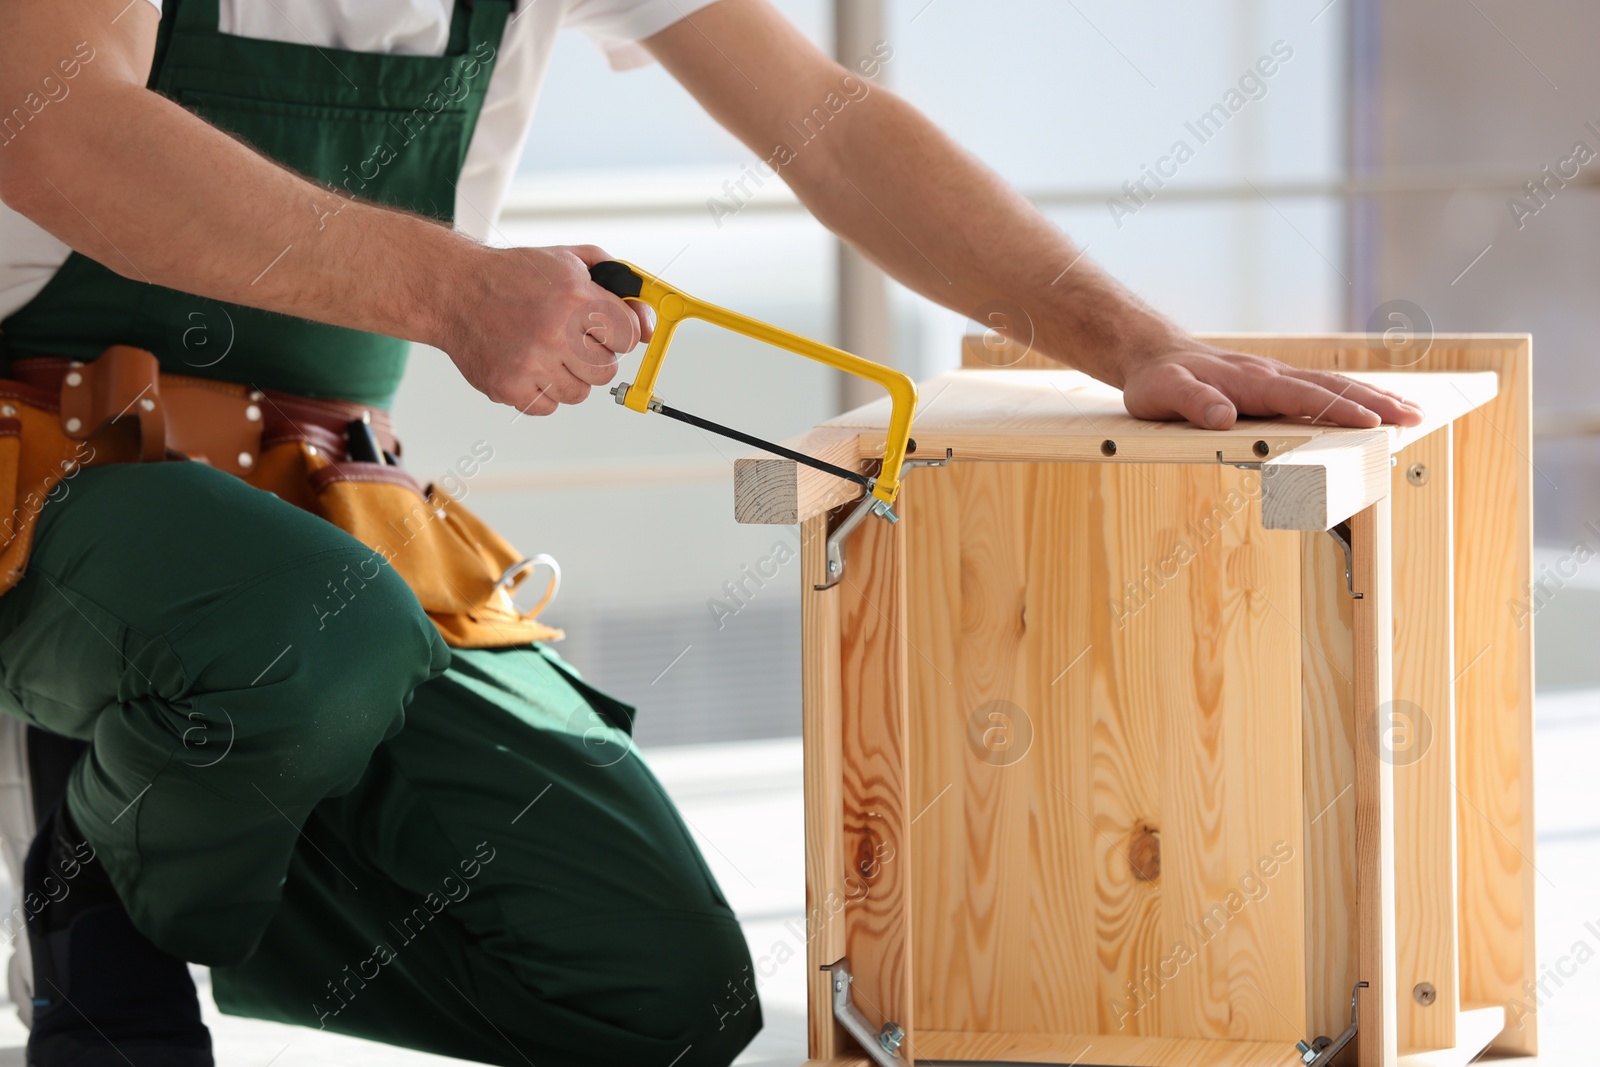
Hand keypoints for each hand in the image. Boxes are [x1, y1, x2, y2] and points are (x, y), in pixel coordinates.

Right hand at [438, 244, 653, 414]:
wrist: (454, 290)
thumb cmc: (514, 276)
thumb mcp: (568, 261)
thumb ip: (616, 283)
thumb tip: (648, 325)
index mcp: (575, 298)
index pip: (628, 337)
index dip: (616, 334)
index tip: (600, 330)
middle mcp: (555, 332)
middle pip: (607, 371)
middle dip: (593, 358)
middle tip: (569, 341)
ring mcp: (531, 363)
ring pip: (580, 393)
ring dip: (568, 377)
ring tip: (546, 353)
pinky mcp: (509, 387)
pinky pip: (548, 408)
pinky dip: (541, 392)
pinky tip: (527, 366)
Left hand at [1119, 339, 1424, 429]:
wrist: (1155, 355)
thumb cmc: (1158, 379)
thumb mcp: (1162, 394)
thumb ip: (1192, 403)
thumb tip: (1224, 416)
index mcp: (1250, 382)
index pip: (1302, 396)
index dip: (1337, 410)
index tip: (1372, 422)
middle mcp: (1270, 375)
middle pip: (1331, 387)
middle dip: (1375, 402)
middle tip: (1414, 417)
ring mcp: (1276, 377)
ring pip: (1332, 385)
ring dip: (1372, 397)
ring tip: (1411, 412)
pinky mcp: (1275, 383)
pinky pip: (1321, 388)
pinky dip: (1352, 396)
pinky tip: (1373, 405)